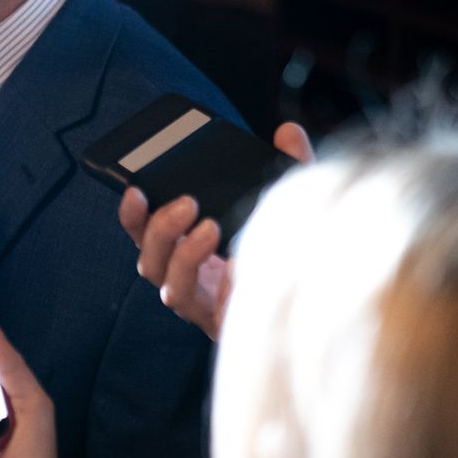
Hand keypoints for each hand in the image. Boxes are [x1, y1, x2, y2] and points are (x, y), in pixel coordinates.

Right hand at [120, 122, 310, 339]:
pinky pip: (214, 311)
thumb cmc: (297, 254)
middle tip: (186, 203)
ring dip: (184, 257)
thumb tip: (287, 132)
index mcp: (192, 249)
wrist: (324, 302)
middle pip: (149, 262)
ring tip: (211, 229)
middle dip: (158, 230)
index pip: (146, 233)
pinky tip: (243, 265)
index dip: (133, 214)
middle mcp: (193, 280)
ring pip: (171, 290)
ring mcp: (210, 306)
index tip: (136, 189)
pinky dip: (226, 285)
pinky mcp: (230, 325)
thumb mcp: (295, 205)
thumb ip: (290, 167)